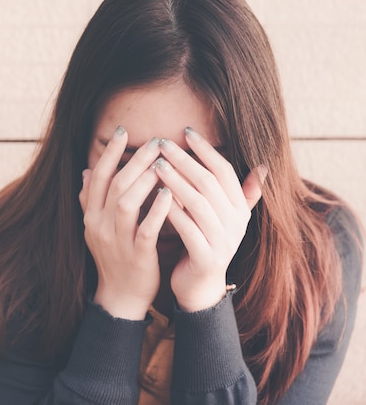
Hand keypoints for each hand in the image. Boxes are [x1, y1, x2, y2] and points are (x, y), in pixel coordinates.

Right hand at [79, 128, 171, 319]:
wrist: (120, 297)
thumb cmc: (113, 255)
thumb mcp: (96, 227)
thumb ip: (90, 199)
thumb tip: (86, 171)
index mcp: (92, 215)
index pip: (99, 177)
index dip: (109, 152)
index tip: (123, 131)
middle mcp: (100, 225)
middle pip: (115, 184)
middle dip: (135, 160)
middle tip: (155, 141)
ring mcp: (117, 241)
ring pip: (127, 203)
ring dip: (145, 180)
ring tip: (163, 163)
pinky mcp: (136, 256)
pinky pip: (146, 229)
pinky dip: (157, 210)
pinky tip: (170, 194)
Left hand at [154, 128, 265, 311]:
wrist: (200, 288)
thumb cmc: (207, 241)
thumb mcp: (227, 217)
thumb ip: (243, 193)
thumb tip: (264, 166)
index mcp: (239, 209)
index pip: (224, 171)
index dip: (206, 150)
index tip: (186, 131)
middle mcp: (235, 223)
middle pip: (208, 183)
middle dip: (185, 160)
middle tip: (163, 143)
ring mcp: (223, 242)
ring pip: (197, 203)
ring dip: (175, 181)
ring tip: (156, 164)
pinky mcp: (206, 258)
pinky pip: (187, 228)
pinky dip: (171, 211)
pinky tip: (155, 196)